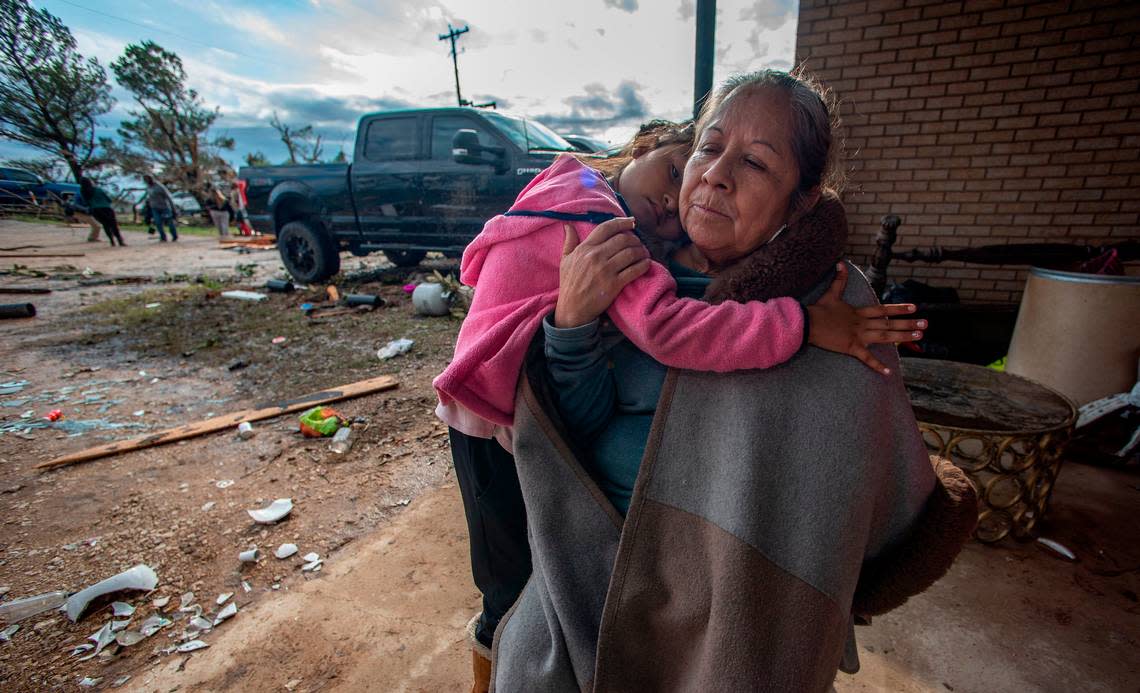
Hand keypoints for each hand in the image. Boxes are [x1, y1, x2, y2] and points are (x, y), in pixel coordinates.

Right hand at [554, 217, 650, 327]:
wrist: (572, 309)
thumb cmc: (569, 284)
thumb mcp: (565, 260)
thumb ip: (569, 242)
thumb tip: (568, 225)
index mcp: (584, 248)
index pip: (606, 228)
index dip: (622, 222)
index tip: (632, 221)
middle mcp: (595, 256)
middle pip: (623, 239)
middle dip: (635, 238)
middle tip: (638, 243)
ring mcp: (605, 270)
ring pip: (631, 253)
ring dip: (641, 251)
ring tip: (643, 253)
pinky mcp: (614, 284)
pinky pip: (635, 269)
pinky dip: (644, 264)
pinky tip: (646, 263)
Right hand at [806, 263, 926, 374]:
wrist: (807, 322)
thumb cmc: (818, 310)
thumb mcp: (831, 294)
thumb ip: (839, 279)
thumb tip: (841, 263)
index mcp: (859, 312)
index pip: (883, 309)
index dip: (899, 308)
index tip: (914, 307)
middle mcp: (862, 323)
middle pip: (889, 323)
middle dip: (908, 323)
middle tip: (925, 324)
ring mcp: (858, 335)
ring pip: (884, 336)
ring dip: (902, 336)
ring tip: (919, 336)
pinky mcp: (851, 347)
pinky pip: (866, 358)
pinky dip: (877, 365)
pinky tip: (889, 372)